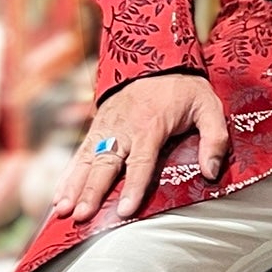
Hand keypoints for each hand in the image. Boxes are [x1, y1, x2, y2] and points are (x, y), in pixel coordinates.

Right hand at [51, 72, 228, 223]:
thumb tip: (211, 172)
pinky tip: (58, 196)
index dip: (132, 187)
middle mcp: (123, 128)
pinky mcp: (96, 127)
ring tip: (61, 210)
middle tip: (82, 215)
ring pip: (86, 160)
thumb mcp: (209, 107)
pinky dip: (67, 175)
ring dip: (73, 186)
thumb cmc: (184, 88)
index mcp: (151, 126)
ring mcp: (106, 127)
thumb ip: (214, 139)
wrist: (155, 55)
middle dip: (92, 191)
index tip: (124, 210)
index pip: (141, 162)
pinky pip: (79, 153)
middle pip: (106, 165)